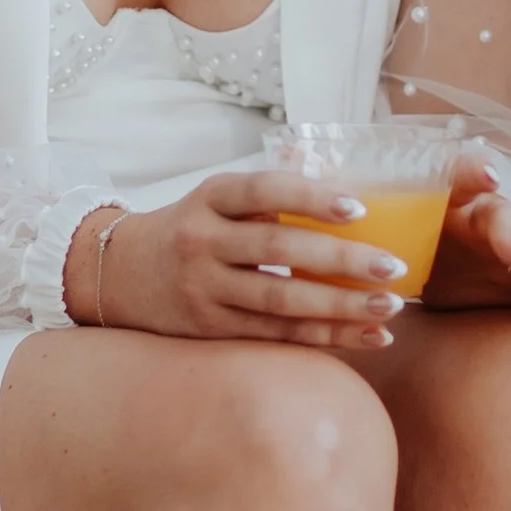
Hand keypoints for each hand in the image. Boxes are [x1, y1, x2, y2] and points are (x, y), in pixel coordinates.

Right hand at [68, 169, 407, 348]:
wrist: (115, 274)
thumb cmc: (188, 229)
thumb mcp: (215, 198)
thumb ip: (271, 191)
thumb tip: (340, 174)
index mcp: (209, 198)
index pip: (263, 191)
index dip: (311, 197)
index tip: (359, 209)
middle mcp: (203, 241)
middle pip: (279, 250)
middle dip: (342, 260)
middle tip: (394, 268)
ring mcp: (204, 289)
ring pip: (280, 301)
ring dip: (341, 306)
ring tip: (390, 308)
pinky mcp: (210, 330)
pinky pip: (275, 335)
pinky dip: (325, 337)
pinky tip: (368, 336)